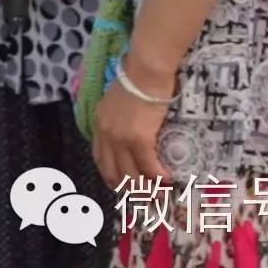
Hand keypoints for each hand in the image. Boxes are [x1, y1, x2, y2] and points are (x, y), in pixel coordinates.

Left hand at [91, 62, 173, 190]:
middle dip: (127, 189)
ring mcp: (120, 138)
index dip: (110, 175)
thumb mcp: (119, 99)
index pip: (99, 157)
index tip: (120, 186)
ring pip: (130, 175)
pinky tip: (167, 180)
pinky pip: (148, 166)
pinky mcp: (138, 138)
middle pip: (113, 171)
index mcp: (100, 123)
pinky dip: (157, 177)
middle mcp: (106, 133)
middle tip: (142, 198)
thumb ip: (120, 116)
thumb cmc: (138, 78)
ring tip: (158, 196)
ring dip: (145, 189)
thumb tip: (132, 127)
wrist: (146, 69)